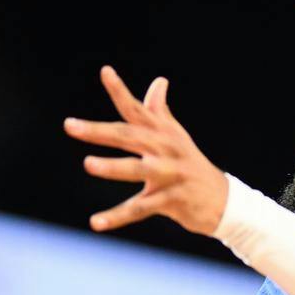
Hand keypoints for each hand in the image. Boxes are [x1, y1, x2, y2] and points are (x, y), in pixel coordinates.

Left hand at [65, 67, 228, 237]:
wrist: (224, 201)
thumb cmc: (192, 166)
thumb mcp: (178, 138)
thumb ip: (160, 112)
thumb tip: (158, 81)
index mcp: (163, 133)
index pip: (137, 110)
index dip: (120, 91)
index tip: (105, 71)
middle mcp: (165, 150)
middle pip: (129, 136)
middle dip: (99, 131)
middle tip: (70, 125)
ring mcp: (169, 175)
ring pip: (136, 169)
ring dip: (112, 167)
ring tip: (88, 164)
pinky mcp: (171, 201)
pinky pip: (139, 209)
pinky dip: (117, 217)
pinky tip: (95, 223)